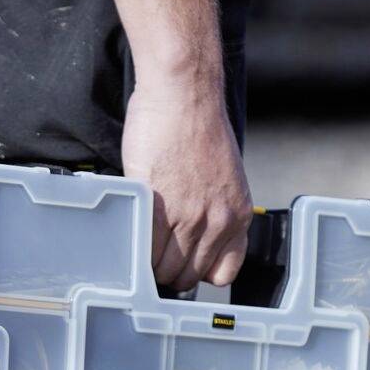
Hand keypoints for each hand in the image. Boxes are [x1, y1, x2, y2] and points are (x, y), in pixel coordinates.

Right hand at [121, 72, 252, 292]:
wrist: (184, 94)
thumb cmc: (198, 125)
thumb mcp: (223, 176)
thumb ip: (214, 208)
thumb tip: (193, 233)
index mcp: (238, 214)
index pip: (223, 272)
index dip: (200, 271)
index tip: (185, 263)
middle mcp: (218, 221)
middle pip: (189, 276)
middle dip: (170, 271)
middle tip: (154, 257)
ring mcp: (189, 217)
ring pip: (166, 269)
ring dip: (150, 264)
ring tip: (141, 248)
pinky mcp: (159, 207)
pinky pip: (147, 250)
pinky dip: (137, 251)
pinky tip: (132, 237)